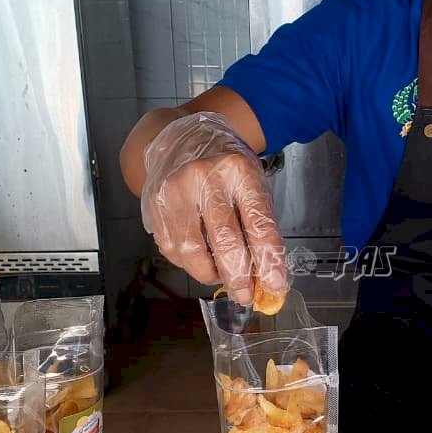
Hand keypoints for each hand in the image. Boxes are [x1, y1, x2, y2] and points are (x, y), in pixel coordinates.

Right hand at [140, 112, 286, 303]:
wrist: (181, 137)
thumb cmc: (223, 165)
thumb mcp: (251, 182)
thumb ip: (259, 225)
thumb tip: (267, 275)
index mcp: (240, 171)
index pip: (259, 223)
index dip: (269, 259)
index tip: (276, 285)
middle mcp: (206, 178)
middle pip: (225, 241)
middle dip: (239, 277)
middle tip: (245, 295)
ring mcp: (176, 191)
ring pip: (193, 252)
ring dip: (210, 274)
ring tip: (220, 275)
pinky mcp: (155, 205)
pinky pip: (172, 249)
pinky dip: (188, 263)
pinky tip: (198, 258)